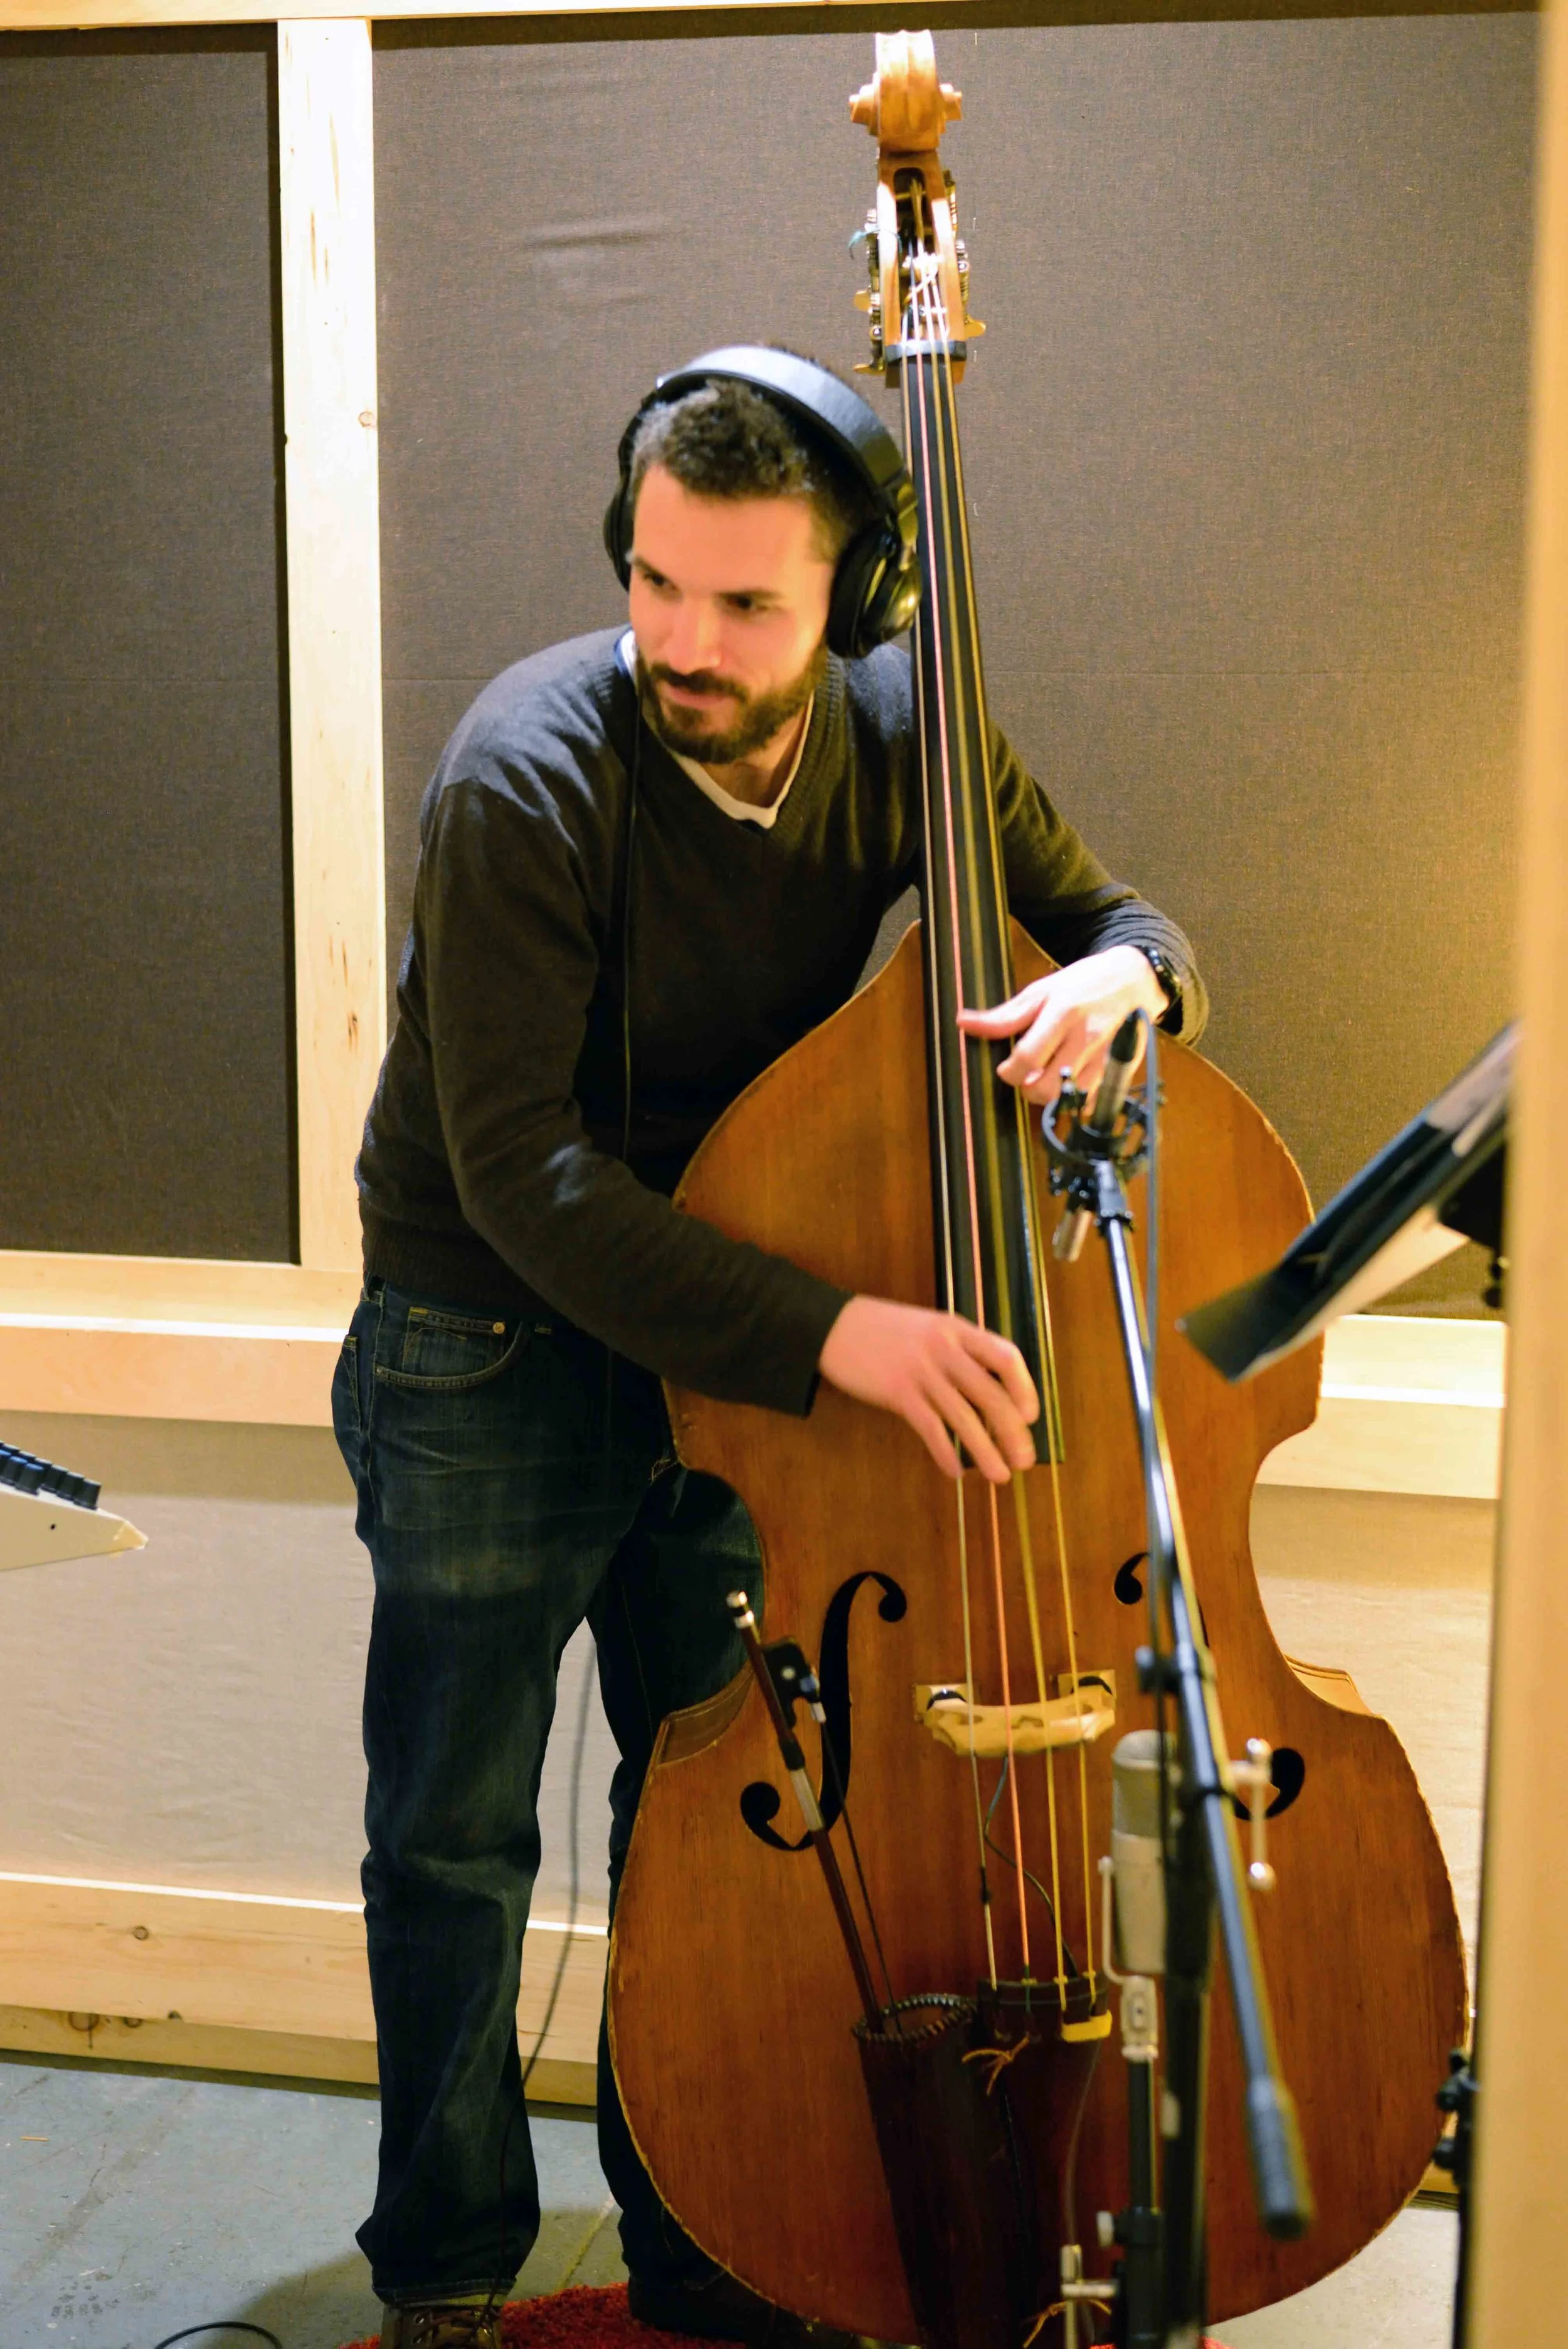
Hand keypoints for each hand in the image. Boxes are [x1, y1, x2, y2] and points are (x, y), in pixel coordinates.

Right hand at [818, 1295, 1038, 1484]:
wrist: (833, 1325)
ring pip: (965, 1417)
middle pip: (992, 1394)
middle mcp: (945, 1348)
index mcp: (957, 1329)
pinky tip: (955, 1472)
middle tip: (1025, 1461)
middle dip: (1013, 1432)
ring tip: (999, 1475)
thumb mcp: (930, 1328)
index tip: (1030, 1417)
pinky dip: (946, 1453)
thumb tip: (989, 1392)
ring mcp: (921, 1370)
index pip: (1007, 1357)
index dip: (1026, 1389)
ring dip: (986, 1451)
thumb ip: (959, 1351)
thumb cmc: (884, 1331)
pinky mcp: (897, 1392)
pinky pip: (930, 1428)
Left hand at [956, 945, 1166, 1102]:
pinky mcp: (1118, 1071)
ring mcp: (1105, 1058)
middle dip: (1026, 1088)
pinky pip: (1090, 1101)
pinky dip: (1073, 1101)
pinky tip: (1067, 1084)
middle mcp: (1086, 1039)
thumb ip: (1004, 1015)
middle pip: (1046, 1087)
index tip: (1005, 1067)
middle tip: (1024, 1076)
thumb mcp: (1041, 991)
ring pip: (1068, 1100)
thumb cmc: (1084, 983)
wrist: (1134, 980)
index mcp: (1063, 1014)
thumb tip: (964, 1022)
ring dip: (1049, 1096)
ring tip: (1043, 1079)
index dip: (1009, 1071)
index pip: (1027, 1058)